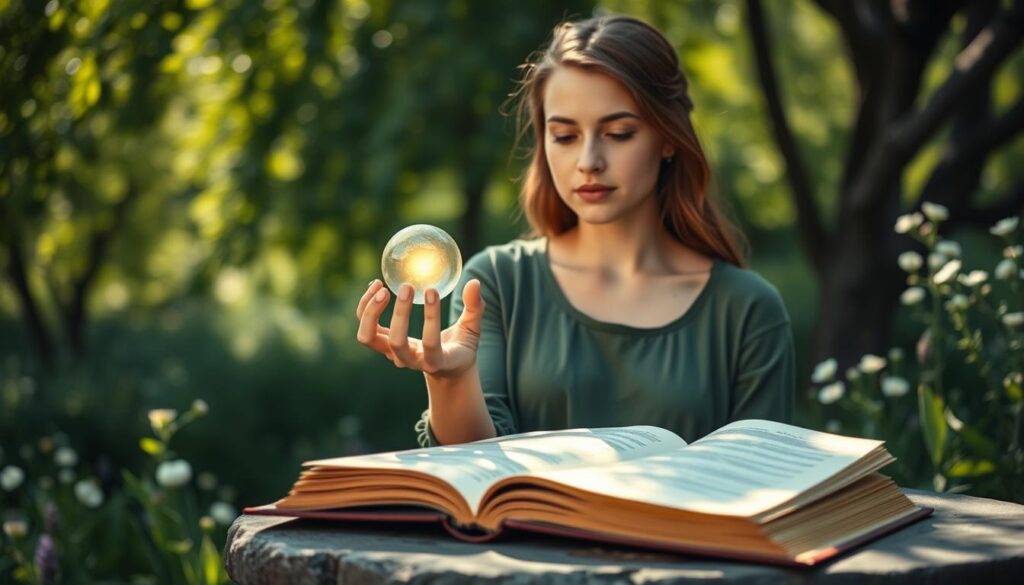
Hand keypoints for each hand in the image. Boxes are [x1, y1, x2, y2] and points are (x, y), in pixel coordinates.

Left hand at [355, 279, 484, 377]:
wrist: (443, 368)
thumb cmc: (460, 346)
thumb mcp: (472, 330)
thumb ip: (475, 309)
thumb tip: (475, 283)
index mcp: (436, 360)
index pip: (431, 344)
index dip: (430, 318)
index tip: (431, 291)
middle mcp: (410, 360)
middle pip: (396, 342)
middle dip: (399, 314)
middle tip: (407, 287)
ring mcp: (392, 354)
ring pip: (369, 337)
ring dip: (371, 312)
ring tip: (382, 287)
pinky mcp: (382, 343)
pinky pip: (365, 326)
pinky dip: (365, 306)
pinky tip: (377, 285)